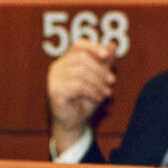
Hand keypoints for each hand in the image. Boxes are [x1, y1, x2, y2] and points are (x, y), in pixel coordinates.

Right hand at [47, 39, 117, 154]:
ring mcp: (54, 78)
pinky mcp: (54, 91)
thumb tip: (113, 46)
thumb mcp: (99, 79)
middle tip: (111, 81)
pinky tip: (98, 98)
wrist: (74, 123)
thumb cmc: (85, 100)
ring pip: (80, 71)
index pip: (79, 45)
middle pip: (82, 57)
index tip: (106, 56)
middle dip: (100, 69)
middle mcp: (57, 66)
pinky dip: (92, 91)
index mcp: (67, 60)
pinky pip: (77, 86)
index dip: (93, 47)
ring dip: (98, 82)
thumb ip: (105, 62)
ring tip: (106, 92)